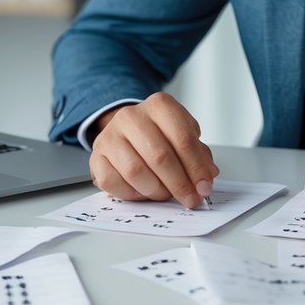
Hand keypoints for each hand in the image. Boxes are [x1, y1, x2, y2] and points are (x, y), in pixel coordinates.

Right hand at [88, 92, 219, 207]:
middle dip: (179, 183)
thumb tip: (207, 175)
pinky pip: (113, 182)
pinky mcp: (96, 155)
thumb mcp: (183, 137)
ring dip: (156, 190)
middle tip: (190, 199)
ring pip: (135, 171)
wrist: (127, 132)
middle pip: (159, 155)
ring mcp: (110, 135)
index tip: (204, 187)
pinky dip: (132, 194)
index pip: (183, 138)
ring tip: (166, 194)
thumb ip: (199, 156)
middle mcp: (131, 116)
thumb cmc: (160, 136)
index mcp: (159, 105)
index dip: (196, 167)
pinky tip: (143, 192)